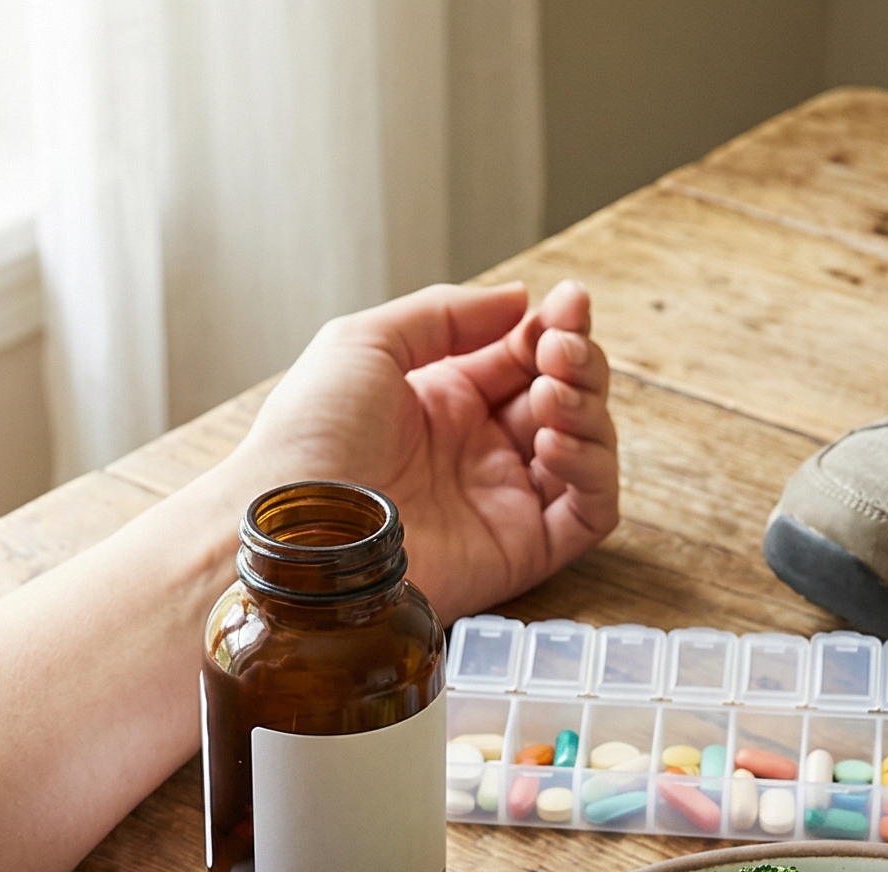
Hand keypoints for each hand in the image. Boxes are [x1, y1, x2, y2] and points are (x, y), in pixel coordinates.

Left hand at [224, 279, 620, 621]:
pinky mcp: (519, 553)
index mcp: (445, 402)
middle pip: (566, 399)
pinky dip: (593, 473)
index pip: (527, 357)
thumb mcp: (366, 343)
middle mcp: (478, 452)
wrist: (293, 530)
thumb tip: (520, 301)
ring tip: (551, 393)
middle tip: (557, 350)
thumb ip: (445, 315)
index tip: (567, 305)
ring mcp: (501, 503)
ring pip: (587, 452)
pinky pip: (590, 515)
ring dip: (589, 411)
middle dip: (578, 363)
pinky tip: (554, 443)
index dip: (555, 329)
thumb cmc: (308, 439)